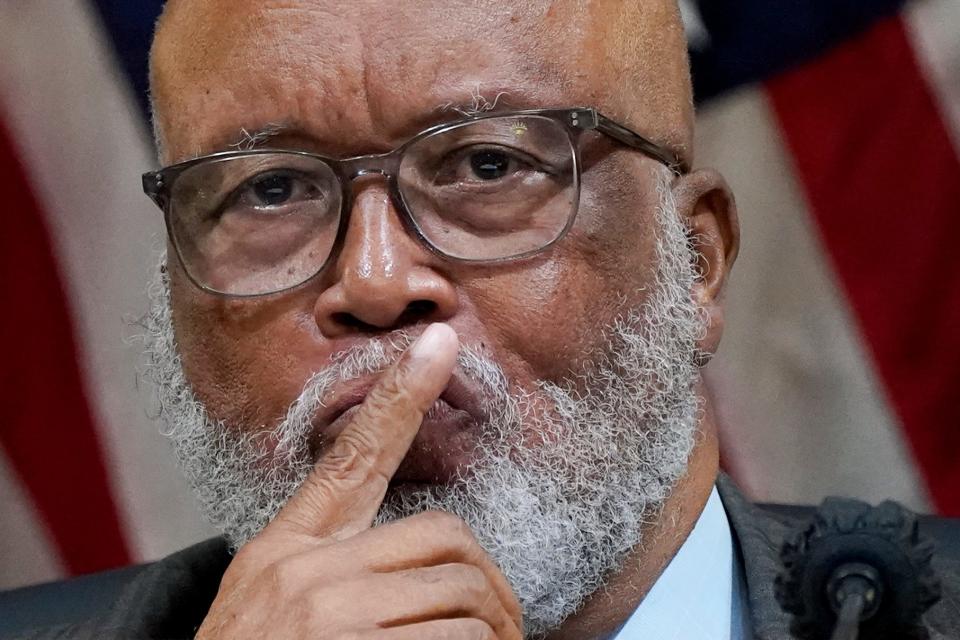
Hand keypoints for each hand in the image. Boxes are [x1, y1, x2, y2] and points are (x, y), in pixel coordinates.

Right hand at [196, 324, 522, 638]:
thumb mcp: (268, 605)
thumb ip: (330, 567)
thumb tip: (420, 562)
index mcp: (288, 549)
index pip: (354, 457)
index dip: (400, 396)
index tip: (439, 343)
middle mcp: (307, 571)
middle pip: (446, 538)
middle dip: (490, 586)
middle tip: (506, 624)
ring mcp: (329, 615)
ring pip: (463, 596)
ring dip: (492, 633)